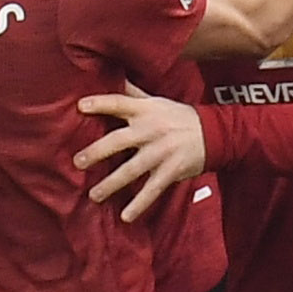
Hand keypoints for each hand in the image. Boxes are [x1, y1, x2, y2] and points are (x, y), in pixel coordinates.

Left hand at [73, 92, 205, 221]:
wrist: (215, 133)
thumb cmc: (179, 116)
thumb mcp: (157, 100)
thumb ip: (132, 93)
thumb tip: (109, 75)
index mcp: (145, 111)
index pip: (119, 103)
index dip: (100, 104)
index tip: (80, 106)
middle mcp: (151, 130)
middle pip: (119, 140)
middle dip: (97, 151)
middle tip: (78, 162)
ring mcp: (161, 152)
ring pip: (132, 170)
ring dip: (111, 184)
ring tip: (94, 195)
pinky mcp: (172, 170)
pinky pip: (153, 189)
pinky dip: (139, 204)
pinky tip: (126, 216)